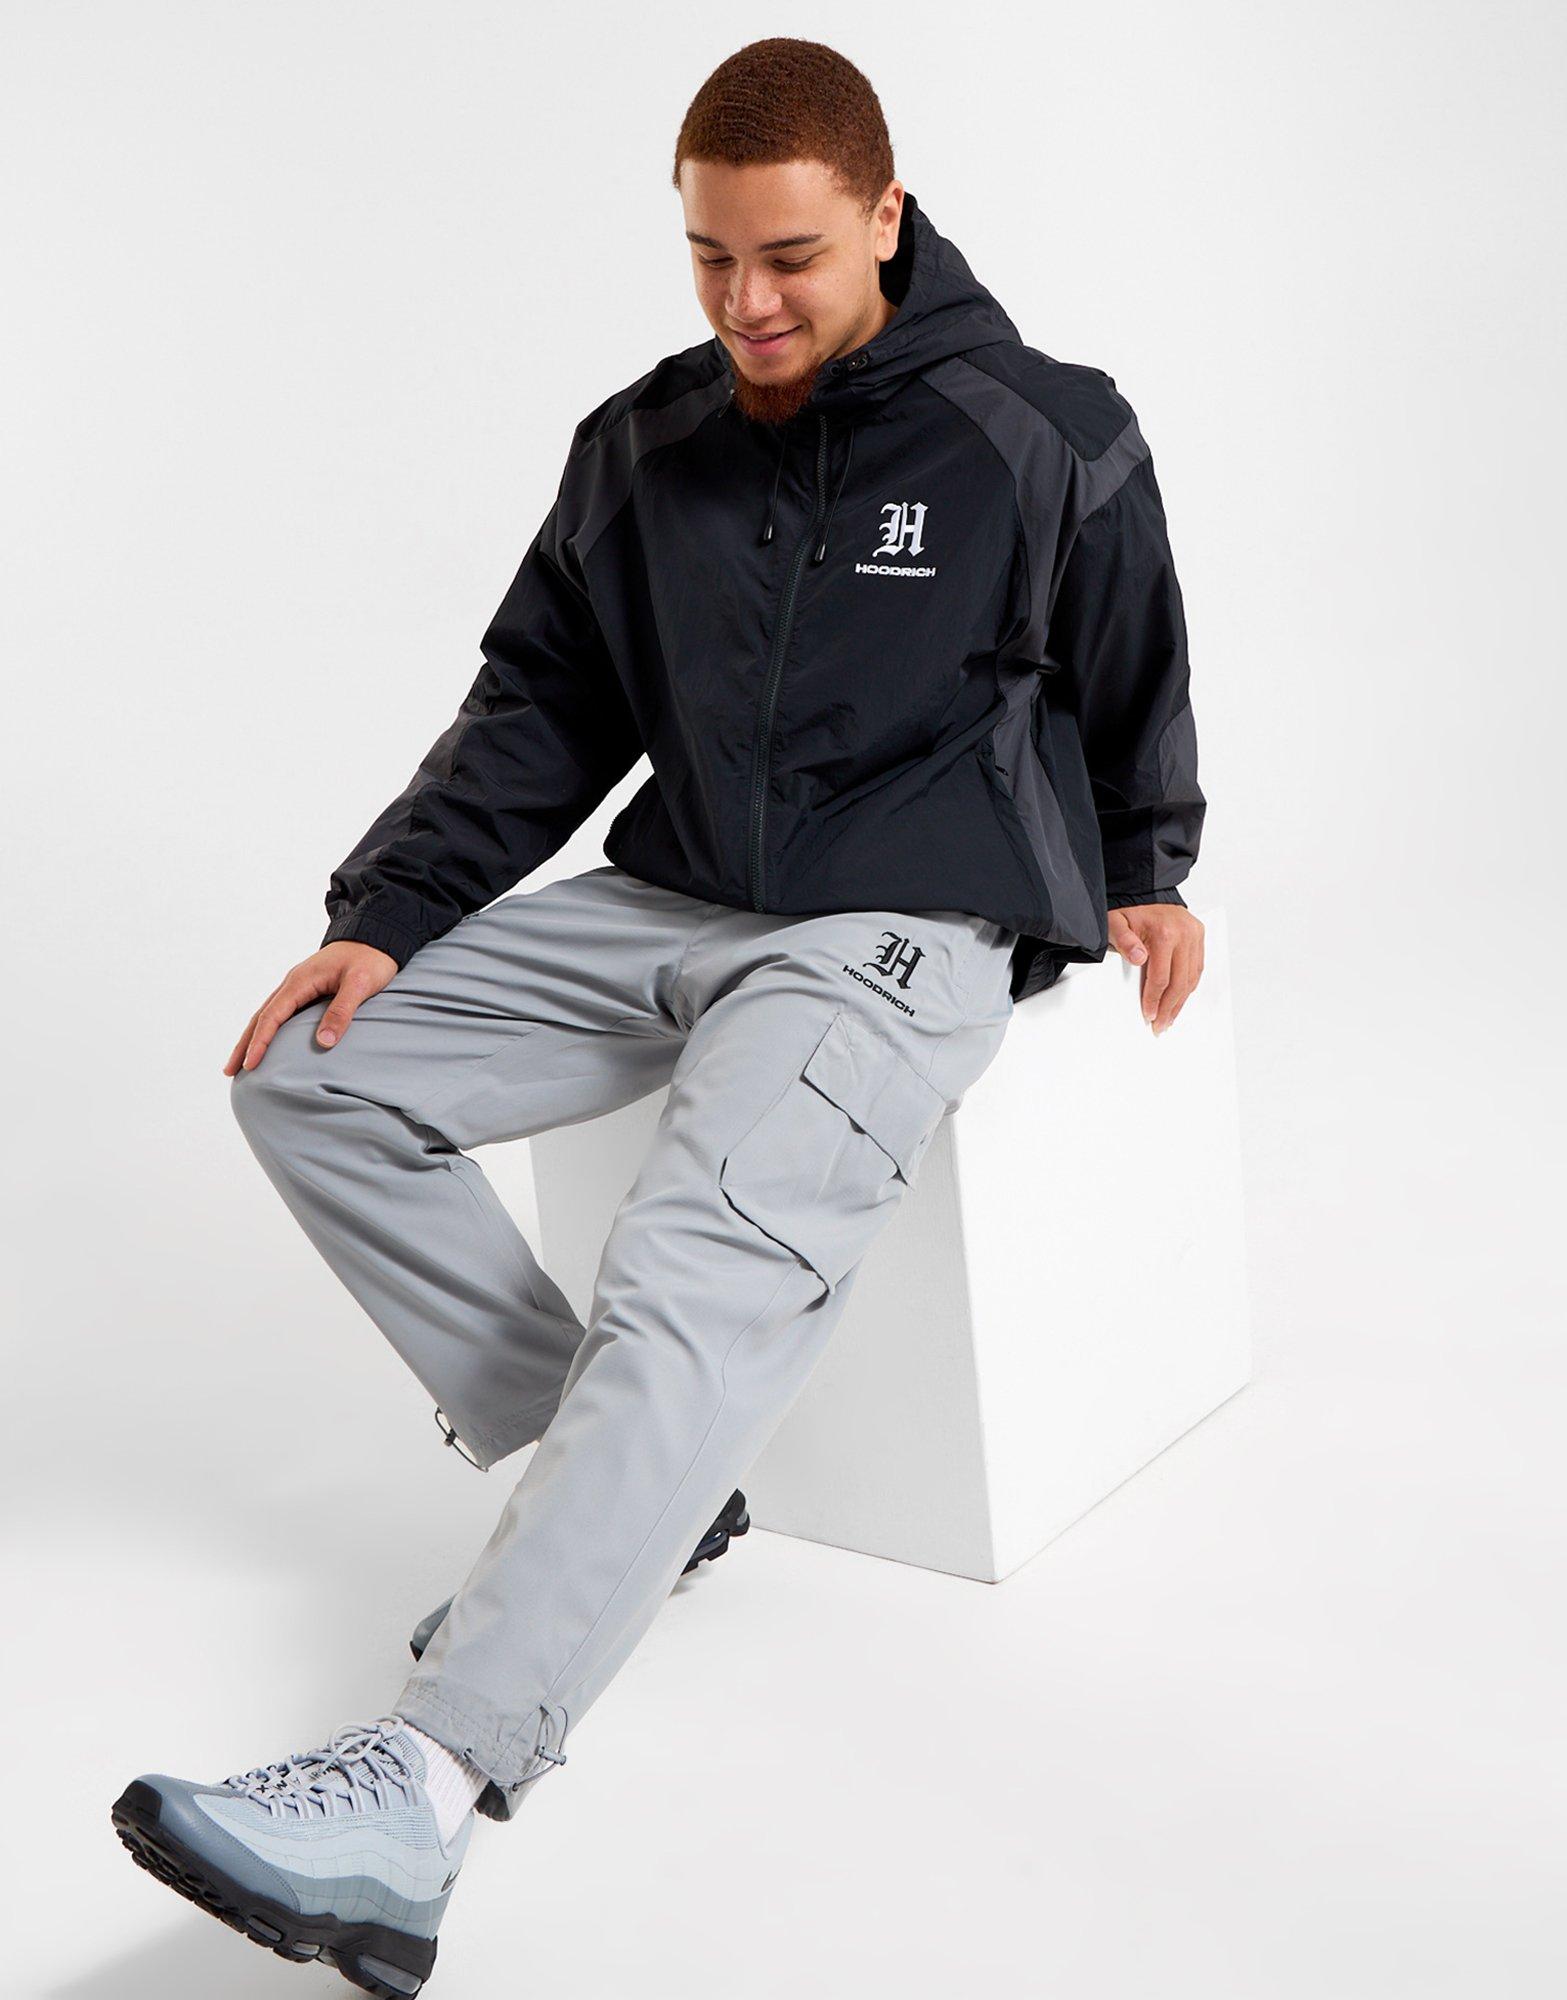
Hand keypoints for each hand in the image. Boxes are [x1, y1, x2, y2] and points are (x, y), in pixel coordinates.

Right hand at [224, 941, 398, 1074]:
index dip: (260, 1042)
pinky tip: (267, 1041)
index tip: (250, 1064)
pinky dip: (268, 1028)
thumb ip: (341, 1011)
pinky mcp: (306, 989)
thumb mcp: (359, 984)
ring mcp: (298, 985)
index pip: (273, 1016)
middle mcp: (293, 983)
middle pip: (261, 1016)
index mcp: (300, 981)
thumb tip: (323, 1043)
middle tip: (230, 1070)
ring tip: (241, 1062)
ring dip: (253, 1037)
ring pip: (268, 1014)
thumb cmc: (370, 959)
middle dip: (245, 1044)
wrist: (376, 936)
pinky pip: (281, 1011)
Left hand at [1106, 905, 1204, 1034]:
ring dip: (1181, 1001)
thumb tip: (1139, 959)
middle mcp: (1184, 934)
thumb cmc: (1129, 911)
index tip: (1148, 1015)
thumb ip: (1124, 941)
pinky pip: (1197, 968)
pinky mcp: (1199, 935)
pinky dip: (1189, 986)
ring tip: (1170, 1018)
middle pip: (1180, 982)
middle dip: (1169, 1008)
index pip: (1162, 977)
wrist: (1145, 891)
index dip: (1154, 1000)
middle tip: (1160, 1025)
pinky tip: (1180, 999)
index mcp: (1165, 933)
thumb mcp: (1116, 923)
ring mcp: (1194, 934)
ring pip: (1192, 977)